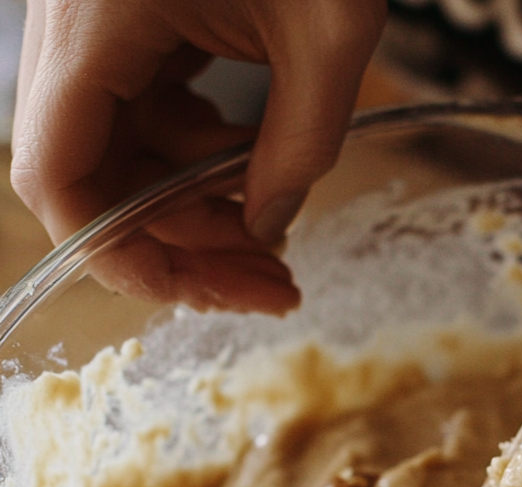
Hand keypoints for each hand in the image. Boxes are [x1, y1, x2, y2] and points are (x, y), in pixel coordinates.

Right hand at [12, 0, 386, 313]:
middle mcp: (79, 26)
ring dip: (197, 208)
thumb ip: (300, 148)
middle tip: (271, 284)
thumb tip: (266, 229)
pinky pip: (150, 113)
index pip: (58, 177)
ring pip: (125, 154)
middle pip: (96, 178)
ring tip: (276, 236)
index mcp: (98, 20)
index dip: (120, 254)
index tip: (200, 293)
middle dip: (185, 243)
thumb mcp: (331, 36)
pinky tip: (255, 165)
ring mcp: (102, 22)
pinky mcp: (134, 18)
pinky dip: (200, 157)